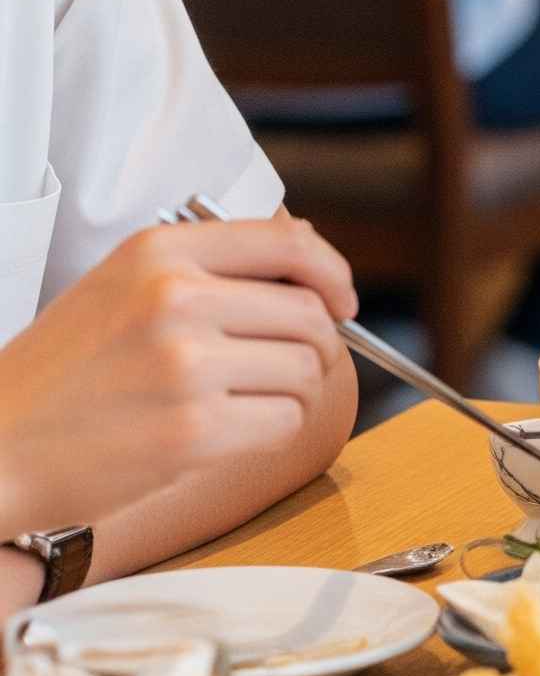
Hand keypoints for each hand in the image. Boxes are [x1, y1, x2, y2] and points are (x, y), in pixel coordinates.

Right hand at [0, 218, 356, 535]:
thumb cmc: (60, 375)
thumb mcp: (122, 287)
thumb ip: (207, 267)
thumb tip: (309, 262)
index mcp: (160, 252)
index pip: (289, 242)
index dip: (332, 273)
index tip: (343, 299)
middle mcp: (177, 298)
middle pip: (310, 313)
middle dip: (318, 344)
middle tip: (295, 366)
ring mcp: (186, 365)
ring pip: (305, 369)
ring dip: (295, 391)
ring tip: (249, 401)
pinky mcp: (193, 431)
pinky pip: (284, 421)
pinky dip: (274, 430)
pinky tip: (233, 433)